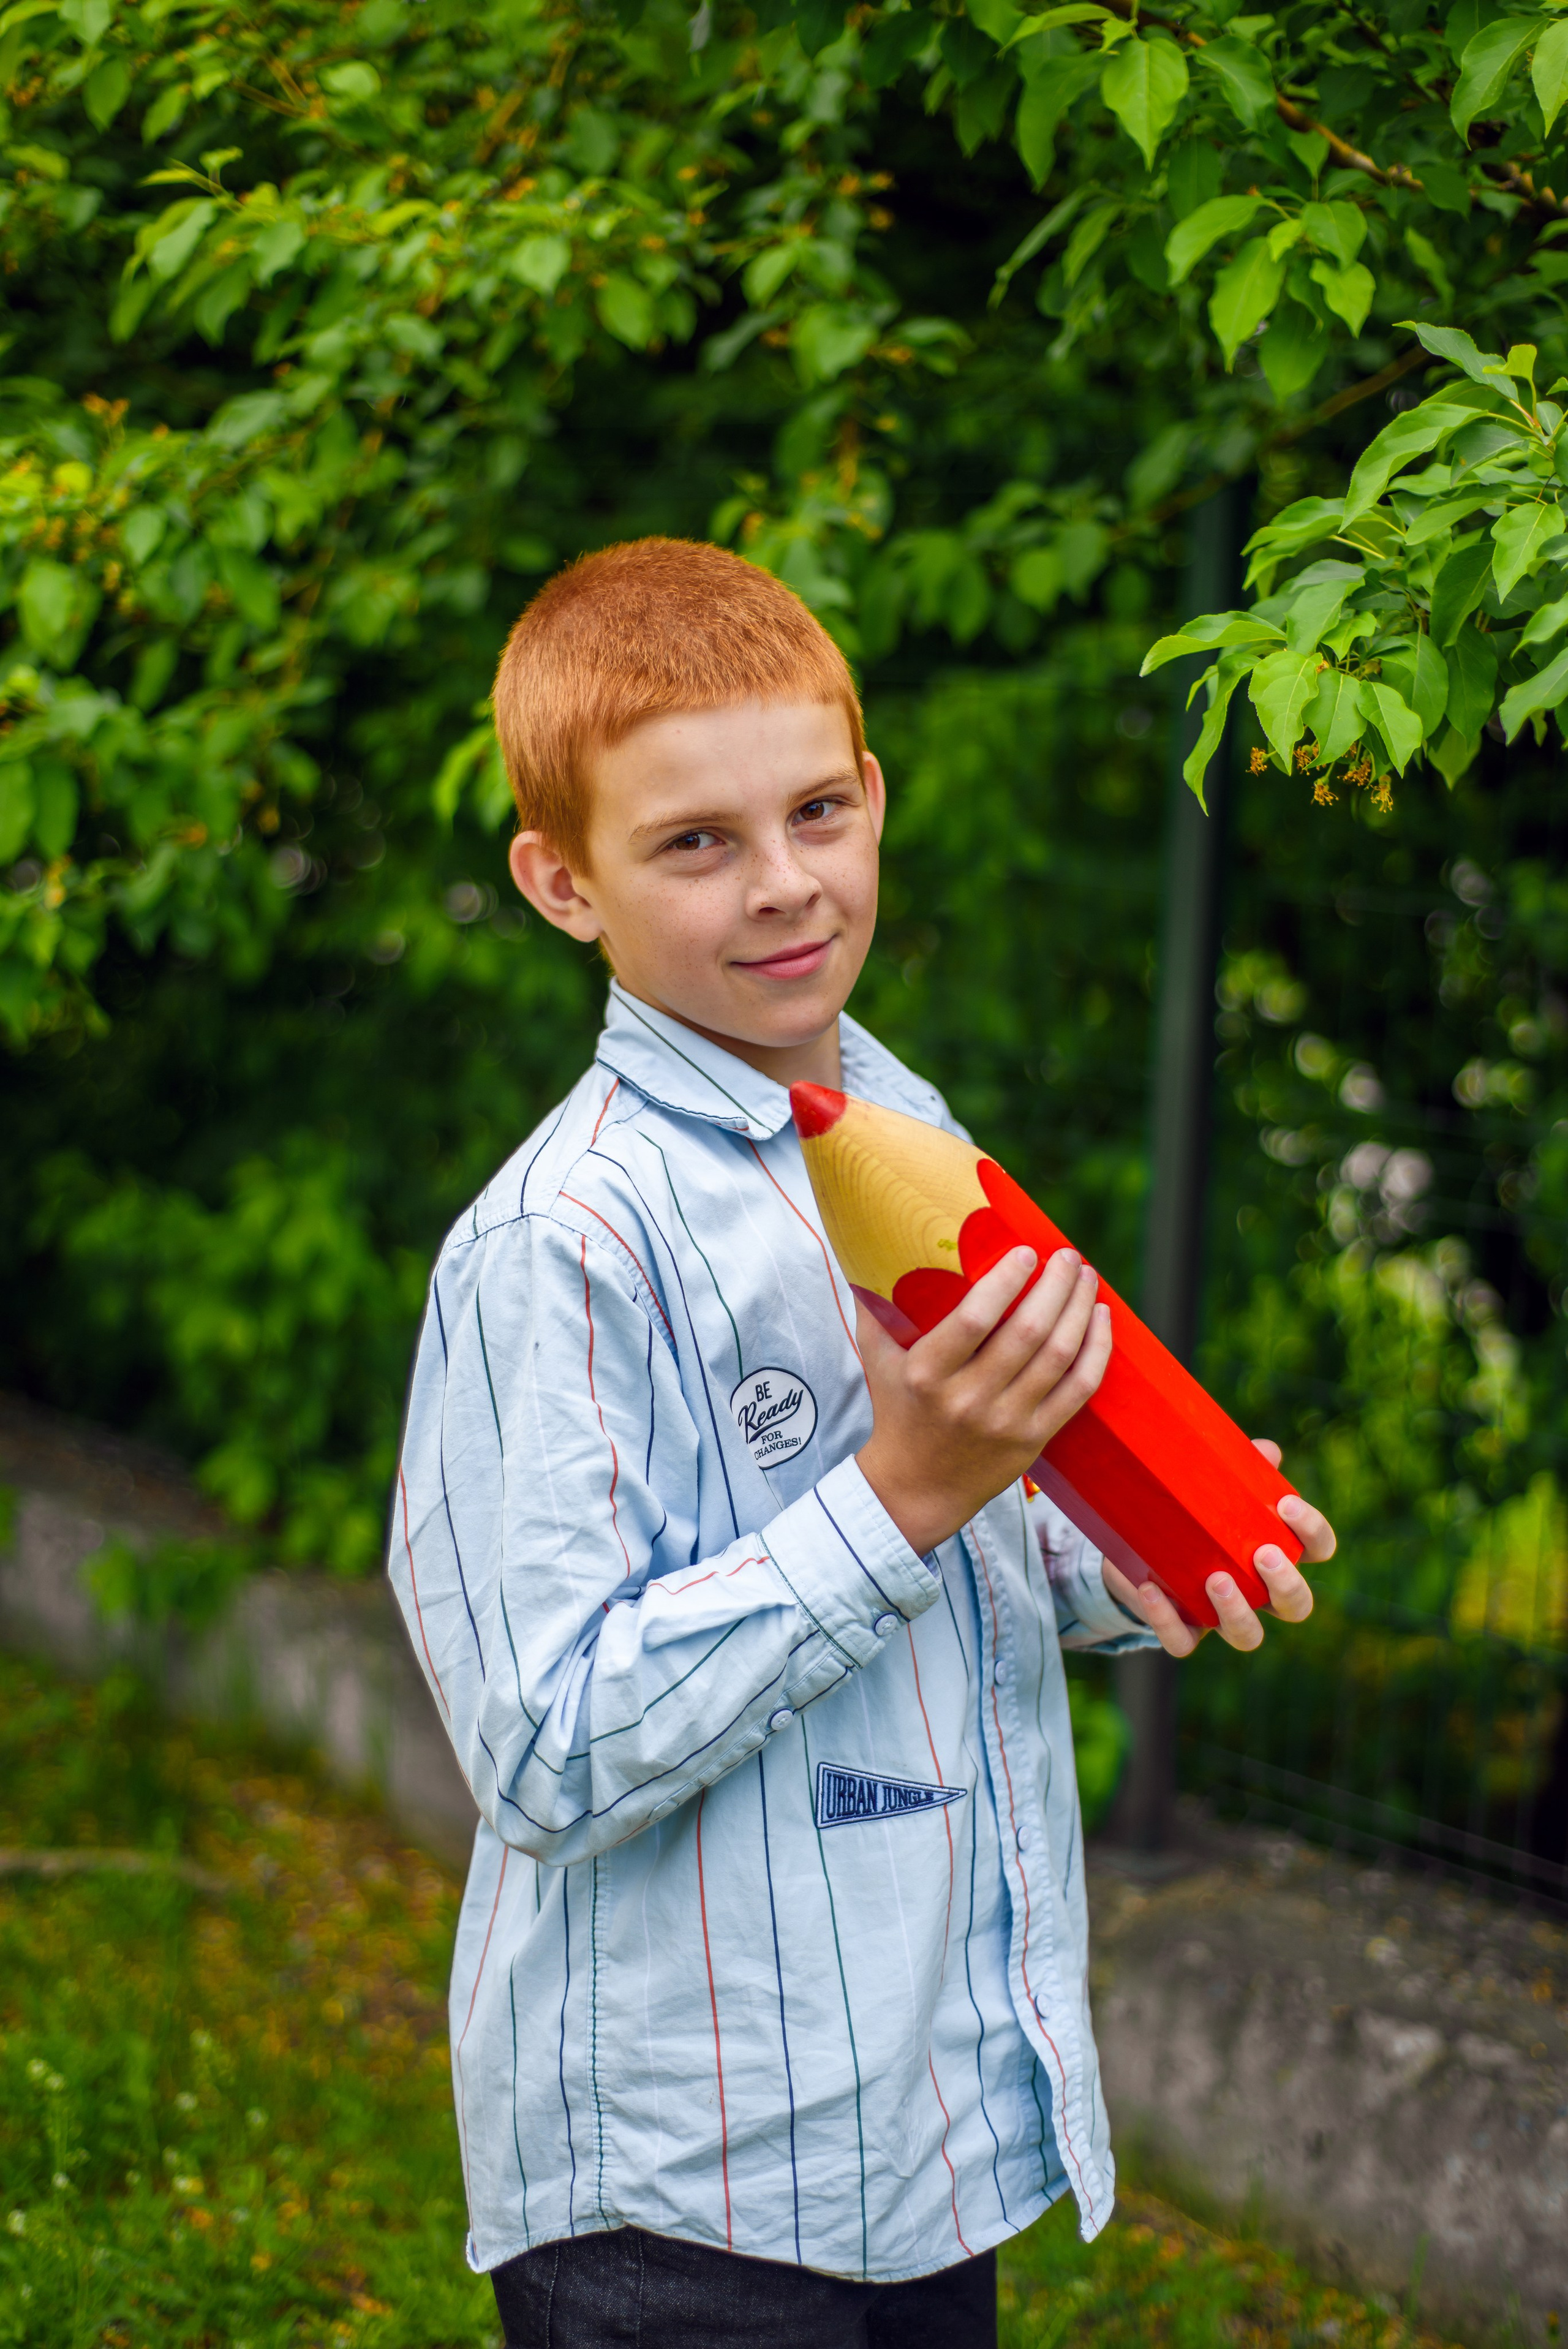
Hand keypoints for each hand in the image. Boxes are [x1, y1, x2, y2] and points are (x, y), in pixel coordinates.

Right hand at [857, 1245, 1111, 1556]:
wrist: (917, 1487)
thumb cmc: (899, 1412)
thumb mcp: (878, 1361)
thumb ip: (876, 1309)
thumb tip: (874, 1252)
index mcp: (928, 1373)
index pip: (974, 1319)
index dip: (1006, 1281)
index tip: (1025, 1251)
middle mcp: (969, 1399)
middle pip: (1028, 1332)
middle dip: (1055, 1286)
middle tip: (1065, 1255)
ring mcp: (1006, 1421)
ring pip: (1058, 1356)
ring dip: (1079, 1309)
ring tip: (1086, 1277)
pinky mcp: (1034, 1438)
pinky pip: (1078, 1389)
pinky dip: (1096, 1350)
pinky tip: (1100, 1319)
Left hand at [1101, 1437, 1334, 1656]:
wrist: (1138, 1545)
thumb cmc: (1194, 1511)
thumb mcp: (1213, 1484)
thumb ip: (1240, 1467)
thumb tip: (1264, 1452)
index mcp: (1275, 1552)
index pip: (1318, 1549)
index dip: (1313, 1532)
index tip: (1287, 1505)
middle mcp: (1257, 1592)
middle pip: (1296, 1607)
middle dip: (1287, 1585)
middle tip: (1263, 1554)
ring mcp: (1220, 1615)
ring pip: (1247, 1636)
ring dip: (1237, 1612)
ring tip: (1216, 1579)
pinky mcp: (1181, 1628)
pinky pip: (1182, 1643)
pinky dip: (1168, 1621)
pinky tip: (1152, 1589)